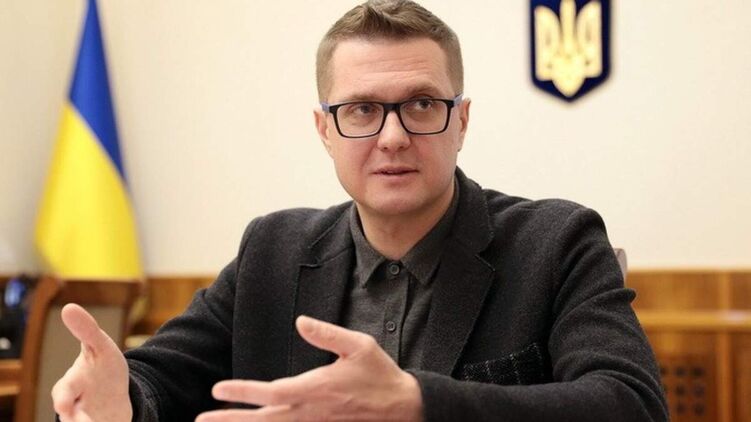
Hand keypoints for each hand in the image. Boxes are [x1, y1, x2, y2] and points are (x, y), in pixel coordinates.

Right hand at [51, 304, 132, 421]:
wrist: (113, 394)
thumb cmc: (102, 368)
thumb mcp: (100, 347)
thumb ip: (86, 330)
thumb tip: (68, 307)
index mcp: (72, 384)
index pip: (64, 391)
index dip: (63, 399)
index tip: (63, 406)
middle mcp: (75, 407)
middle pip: (70, 417)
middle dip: (73, 421)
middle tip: (75, 421)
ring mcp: (88, 419)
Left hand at [196, 315, 422, 421]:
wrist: (404, 409)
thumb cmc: (380, 375)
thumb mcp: (359, 346)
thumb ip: (327, 334)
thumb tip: (300, 321)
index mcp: (316, 388)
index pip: (271, 392)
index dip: (242, 392)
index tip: (217, 389)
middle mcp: (311, 411)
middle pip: (263, 420)